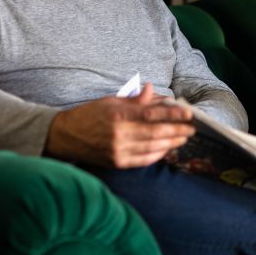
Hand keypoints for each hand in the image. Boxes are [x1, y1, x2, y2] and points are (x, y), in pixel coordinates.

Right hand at [46, 83, 195, 168]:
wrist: (63, 137)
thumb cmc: (89, 115)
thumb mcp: (110, 101)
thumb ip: (134, 99)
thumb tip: (153, 91)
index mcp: (117, 115)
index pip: (151, 114)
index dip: (172, 114)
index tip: (188, 113)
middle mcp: (119, 134)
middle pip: (156, 133)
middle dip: (177, 130)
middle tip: (192, 128)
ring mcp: (118, 151)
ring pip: (152, 148)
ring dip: (171, 143)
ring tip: (184, 138)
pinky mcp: (116, 163)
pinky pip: (143, 160)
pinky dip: (158, 154)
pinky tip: (167, 149)